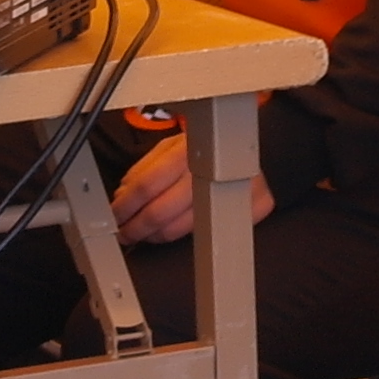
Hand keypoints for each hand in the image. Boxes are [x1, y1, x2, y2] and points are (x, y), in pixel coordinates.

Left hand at [110, 132, 272, 242]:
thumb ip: (147, 166)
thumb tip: (123, 194)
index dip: (125, 205)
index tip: (113, 215)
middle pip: (158, 213)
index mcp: (186, 153)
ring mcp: (225, 197)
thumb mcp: (176, 143)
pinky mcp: (239, 214)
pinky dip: (178, 234)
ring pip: (176, 230)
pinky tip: (169, 229)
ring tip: (143, 232)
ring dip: (153, 235)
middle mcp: (205, 176)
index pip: (145, 186)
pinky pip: (199, 234)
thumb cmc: (214, 146)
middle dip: (135, 227)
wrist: (264, 151)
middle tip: (124, 232)